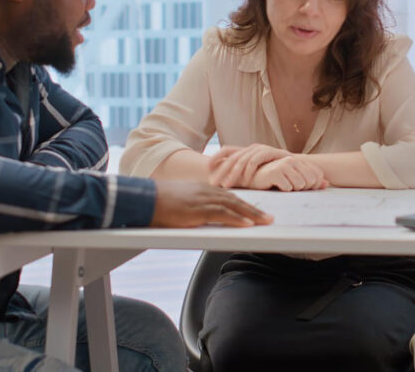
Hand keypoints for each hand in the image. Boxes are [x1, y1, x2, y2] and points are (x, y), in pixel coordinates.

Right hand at [151, 180, 272, 227]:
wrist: (145, 199)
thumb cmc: (159, 202)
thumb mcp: (181, 202)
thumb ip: (194, 206)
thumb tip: (200, 215)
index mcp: (203, 189)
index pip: (229, 196)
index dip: (245, 203)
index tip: (256, 210)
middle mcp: (206, 191)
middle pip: (236, 200)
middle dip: (254, 209)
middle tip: (269, 217)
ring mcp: (203, 200)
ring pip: (234, 206)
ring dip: (252, 214)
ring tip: (266, 222)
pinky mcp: (198, 210)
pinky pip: (223, 214)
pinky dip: (237, 219)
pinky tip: (248, 224)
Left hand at [208, 144, 290, 187]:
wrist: (301, 167)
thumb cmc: (278, 172)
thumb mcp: (259, 173)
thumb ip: (244, 175)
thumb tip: (225, 184)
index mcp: (247, 152)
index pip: (227, 150)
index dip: (216, 157)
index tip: (207, 169)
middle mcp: (253, 148)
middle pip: (232, 156)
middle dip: (221, 170)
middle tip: (213, 183)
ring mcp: (262, 149)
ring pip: (243, 159)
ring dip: (233, 172)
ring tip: (226, 185)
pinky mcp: (272, 152)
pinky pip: (256, 159)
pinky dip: (249, 169)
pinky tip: (245, 180)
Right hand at [250, 156, 326, 191]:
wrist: (252, 176)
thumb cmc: (274, 179)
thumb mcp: (294, 179)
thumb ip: (311, 181)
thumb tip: (327, 184)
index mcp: (299, 160)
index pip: (317, 176)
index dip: (312, 186)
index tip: (301, 187)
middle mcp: (293, 160)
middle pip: (310, 181)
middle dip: (302, 189)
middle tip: (290, 186)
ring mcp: (284, 164)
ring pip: (300, 185)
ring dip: (292, 190)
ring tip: (282, 185)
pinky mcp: (275, 172)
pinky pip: (288, 188)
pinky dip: (283, 190)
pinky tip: (275, 185)